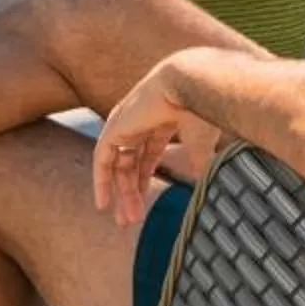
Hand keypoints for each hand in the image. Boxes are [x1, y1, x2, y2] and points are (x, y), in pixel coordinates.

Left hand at [94, 60, 219, 226]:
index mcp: (163, 118)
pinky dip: (101, 181)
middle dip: (132, 191)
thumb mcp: (202, 144)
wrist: (191, 84)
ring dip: (121, 193)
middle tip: (132, 220)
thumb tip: (204, 188)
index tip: (145, 205)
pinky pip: (102, 159)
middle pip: (131, 161)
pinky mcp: (115, 127)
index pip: (148, 153)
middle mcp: (141, 119)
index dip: (146, 178)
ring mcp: (126, 122)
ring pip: (118, 163)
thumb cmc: (203, 109)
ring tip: (126, 221)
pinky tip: (103, 205)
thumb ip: (199, 165)